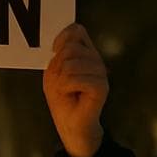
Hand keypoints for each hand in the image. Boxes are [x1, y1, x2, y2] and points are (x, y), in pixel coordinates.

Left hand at [42, 22, 108, 156]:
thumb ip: (60, 53)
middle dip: (58, 68)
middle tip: (62, 84)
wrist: (72, 125)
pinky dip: (67, 88)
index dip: (62, 40)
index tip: (55, 58)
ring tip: (68, 91)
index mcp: (85, 54)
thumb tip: (68, 34)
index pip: (76, 31)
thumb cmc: (62, 99)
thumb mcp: (54, 73)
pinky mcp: (102, 86)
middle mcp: (96, 60)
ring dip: (61, 81)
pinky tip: (72, 95)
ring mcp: (101, 72)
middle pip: (71, 48)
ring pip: (71, 64)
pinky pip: (76, 78)